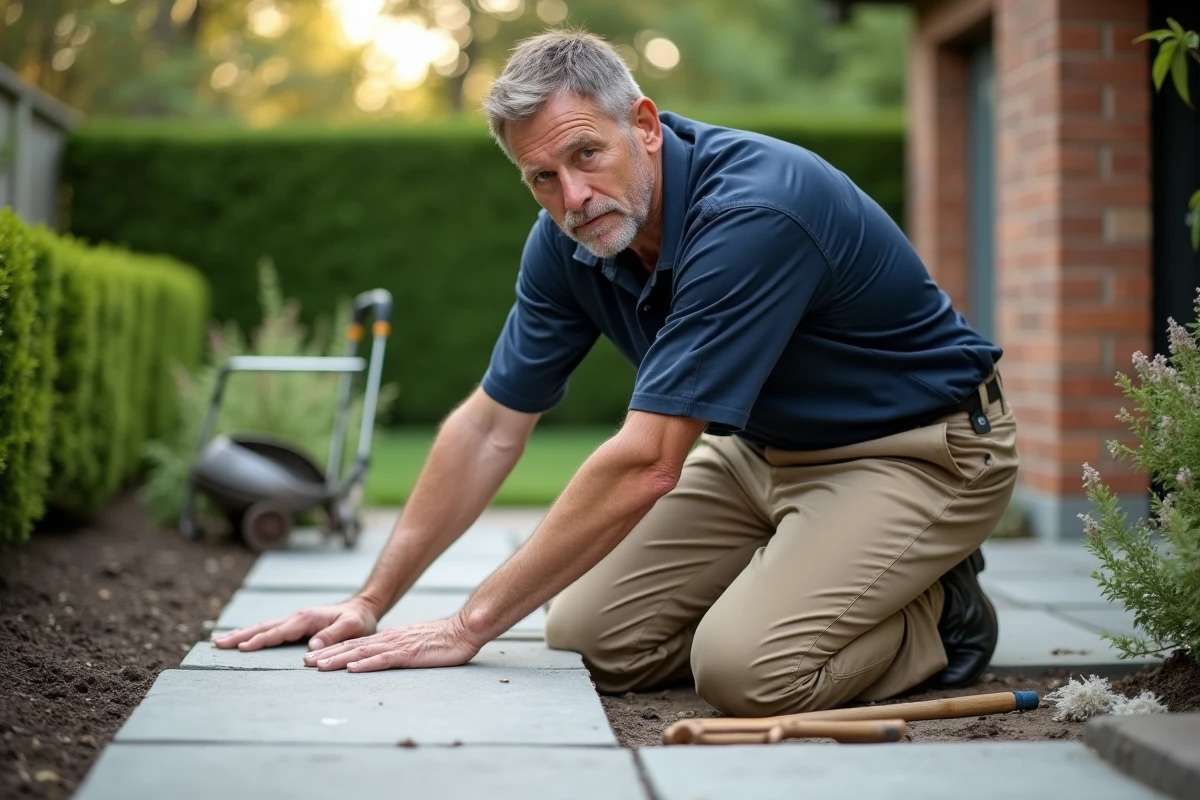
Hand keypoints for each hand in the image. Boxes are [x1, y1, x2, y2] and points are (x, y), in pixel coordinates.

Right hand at [211, 598, 378, 651]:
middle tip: (216, 643)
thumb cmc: (359, 620)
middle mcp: (296, 617)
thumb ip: (334, 636)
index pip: (278, 632)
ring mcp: (294, 619)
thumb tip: (310, 648)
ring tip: (219, 641)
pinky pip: (270, 629)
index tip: (241, 647)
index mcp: (306, 618)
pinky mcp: (295, 624)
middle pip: (263, 627)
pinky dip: (253, 633)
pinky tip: (243, 639)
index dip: (260, 640)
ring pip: (263, 627)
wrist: (363, 608)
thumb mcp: (352, 627)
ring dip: (242, 633)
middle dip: (240, 635)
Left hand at [303, 612, 481, 672]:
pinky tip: (351, 669)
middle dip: (327, 654)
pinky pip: (384, 660)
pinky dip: (365, 665)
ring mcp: (398, 645)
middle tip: (305, 661)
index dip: (333, 650)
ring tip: (318, 666)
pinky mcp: (409, 654)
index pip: (356, 644)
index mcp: (390, 637)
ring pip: (362, 653)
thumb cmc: (444, 640)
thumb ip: (400, 650)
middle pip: (352, 647)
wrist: (465, 629)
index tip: (314, 657)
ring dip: (338, 659)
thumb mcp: (416, 644)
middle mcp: (389, 639)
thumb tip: (385, 657)